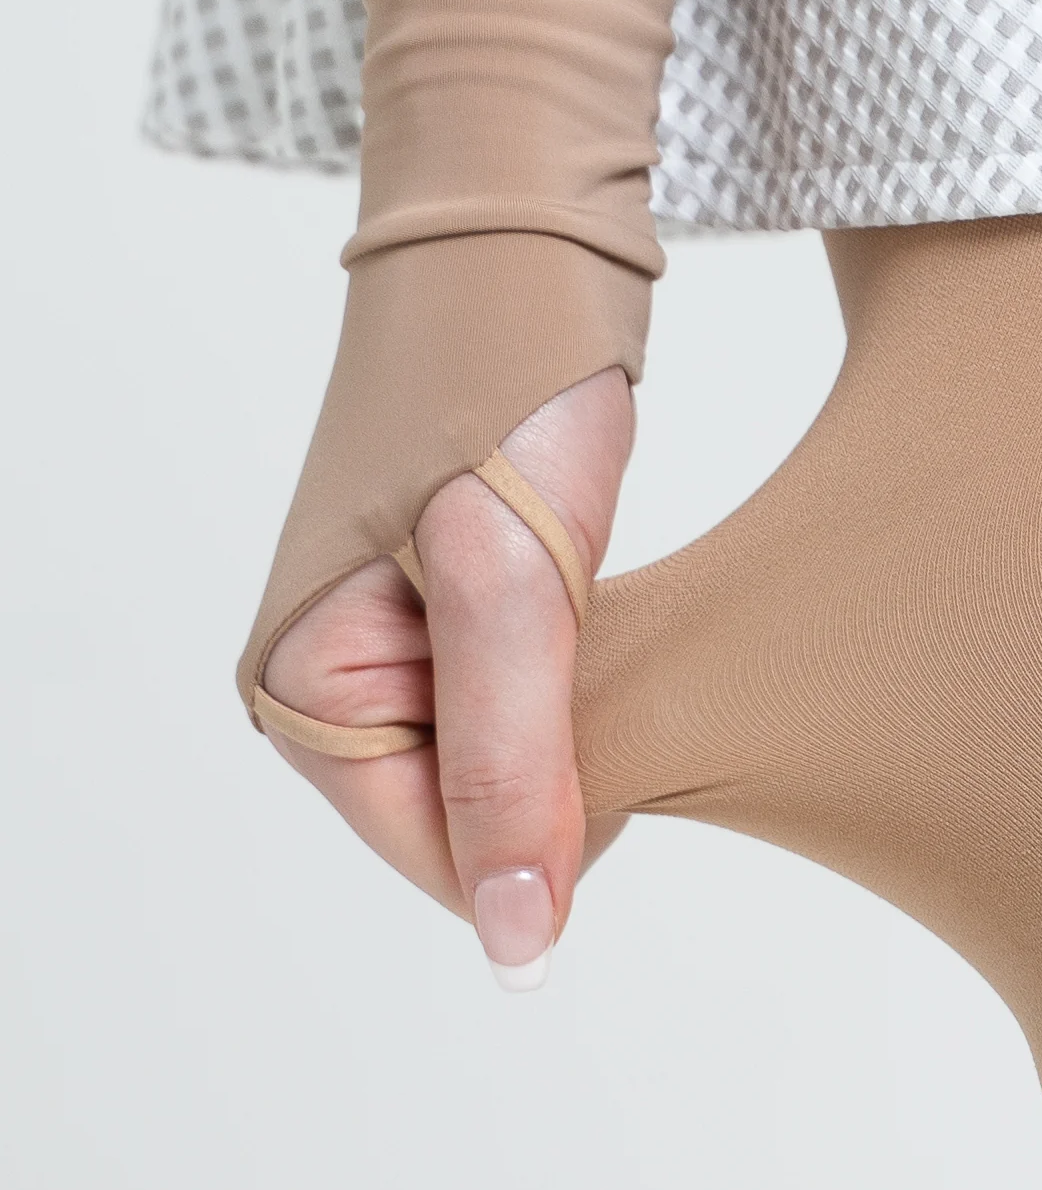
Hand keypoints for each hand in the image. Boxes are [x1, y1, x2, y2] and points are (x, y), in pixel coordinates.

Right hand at [261, 365, 634, 985]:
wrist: (520, 242)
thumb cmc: (498, 383)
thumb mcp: (506, 583)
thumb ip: (508, 768)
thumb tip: (515, 946)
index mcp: (304, 698)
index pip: (449, 865)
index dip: (543, 819)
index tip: (583, 692)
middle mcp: (333, 692)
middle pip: (480, 827)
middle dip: (556, 763)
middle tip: (583, 635)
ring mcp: (391, 657)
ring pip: (517, 774)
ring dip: (574, 717)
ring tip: (584, 609)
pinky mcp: (449, 620)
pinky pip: (529, 711)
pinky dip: (579, 679)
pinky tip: (589, 609)